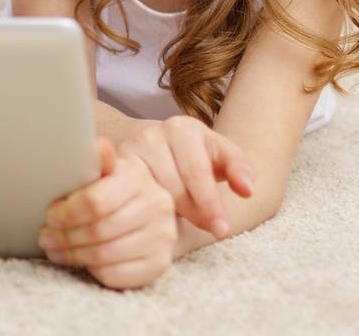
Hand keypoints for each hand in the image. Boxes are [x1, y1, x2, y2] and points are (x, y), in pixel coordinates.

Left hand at [41, 138, 176, 289]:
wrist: (146, 207)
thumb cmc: (113, 186)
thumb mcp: (102, 169)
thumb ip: (95, 161)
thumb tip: (99, 146)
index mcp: (137, 177)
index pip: (96, 201)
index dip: (68, 213)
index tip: (50, 216)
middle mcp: (156, 206)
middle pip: (99, 230)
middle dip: (65, 237)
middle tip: (45, 238)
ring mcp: (161, 237)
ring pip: (105, 255)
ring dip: (73, 255)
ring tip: (55, 250)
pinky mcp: (159, 263)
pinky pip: (117, 275)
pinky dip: (93, 270)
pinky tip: (81, 261)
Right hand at [116, 115, 254, 238]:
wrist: (156, 143)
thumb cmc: (198, 154)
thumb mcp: (223, 155)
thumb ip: (240, 168)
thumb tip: (247, 190)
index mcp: (182, 128)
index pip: (196, 171)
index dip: (211, 203)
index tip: (222, 229)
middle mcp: (151, 135)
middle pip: (172, 185)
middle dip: (194, 213)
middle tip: (210, 231)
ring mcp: (128, 150)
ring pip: (148, 193)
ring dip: (168, 214)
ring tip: (185, 224)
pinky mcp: (112, 167)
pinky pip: (125, 195)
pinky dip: (141, 210)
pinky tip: (154, 221)